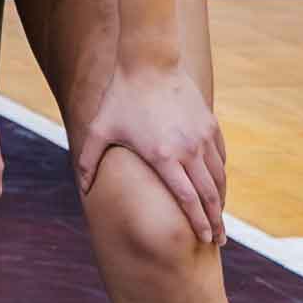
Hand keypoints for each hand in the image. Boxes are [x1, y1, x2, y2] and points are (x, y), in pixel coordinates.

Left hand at [80, 57, 233, 251]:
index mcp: (162, 156)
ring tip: (220, 218)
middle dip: (215, 221)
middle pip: (209, 194)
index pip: (187, 199)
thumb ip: (88, 161)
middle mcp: (188, 149)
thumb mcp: (99, 129)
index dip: (197, 222)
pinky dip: (220, 175)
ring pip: (219, 177)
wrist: (148, 62)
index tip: (203, 239)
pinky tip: (217, 186)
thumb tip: (81, 189)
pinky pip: (220, 156)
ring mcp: (202, 136)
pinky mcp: (209, 124)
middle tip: (219, 240)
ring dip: (221, 200)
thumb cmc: (120, 98)